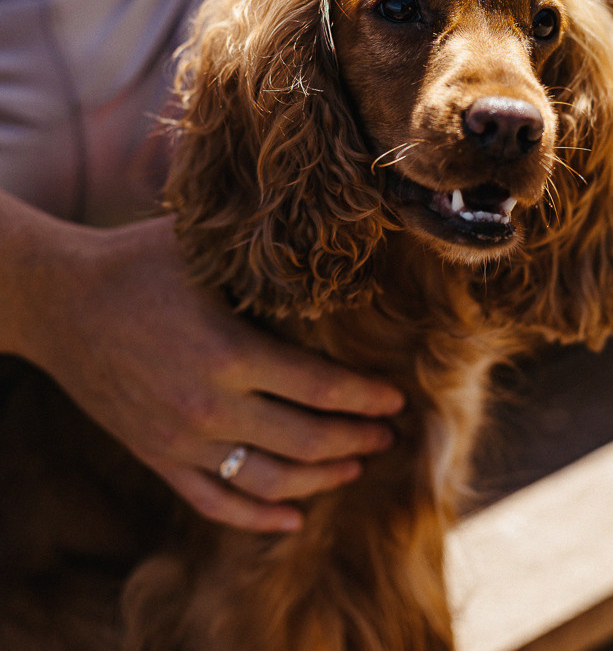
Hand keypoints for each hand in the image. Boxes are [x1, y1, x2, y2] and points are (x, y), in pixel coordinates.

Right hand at [12, 210, 403, 531]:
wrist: (61, 302)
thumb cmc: (140, 261)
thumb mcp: (205, 250)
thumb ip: (264, 260)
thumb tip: (330, 249)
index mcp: (229, 351)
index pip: (321, 388)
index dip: (366, 398)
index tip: (397, 398)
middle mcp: (209, 406)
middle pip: (306, 441)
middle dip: (357, 440)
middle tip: (389, 435)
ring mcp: (181, 440)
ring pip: (270, 480)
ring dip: (322, 479)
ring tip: (356, 466)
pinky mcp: (157, 456)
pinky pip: (215, 501)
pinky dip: (258, 517)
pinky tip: (293, 516)